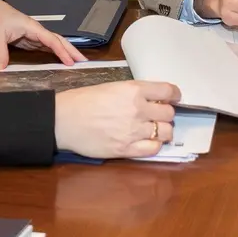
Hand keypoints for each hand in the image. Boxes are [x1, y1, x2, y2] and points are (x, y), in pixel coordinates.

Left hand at [0, 0, 85, 68]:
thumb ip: (0, 53)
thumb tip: (2, 69)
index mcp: (32, 27)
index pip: (51, 40)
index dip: (61, 52)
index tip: (70, 62)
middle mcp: (36, 31)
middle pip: (59, 40)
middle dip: (72, 51)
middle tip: (84, 63)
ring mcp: (34, 35)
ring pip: (55, 44)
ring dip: (66, 53)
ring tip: (78, 64)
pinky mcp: (30, 40)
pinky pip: (46, 48)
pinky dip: (56, 54)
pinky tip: (62, 62)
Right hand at [54, 81, 181, 158]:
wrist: (63, 120)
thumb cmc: (83, 100)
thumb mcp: (111, 86)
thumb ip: (133, 92)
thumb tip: (151, 99)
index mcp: (133, 90)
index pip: (168, 91)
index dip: (174, 95)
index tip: (173, 98)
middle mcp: (137, 110)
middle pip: (169, 113)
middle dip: (166, 114)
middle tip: (158, 115)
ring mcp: (133, 131)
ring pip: (166, 132)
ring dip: (163, 130)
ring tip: (153, 130)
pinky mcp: (126, 149)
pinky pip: (153, 149)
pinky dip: (154, 145)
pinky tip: (146, 141)